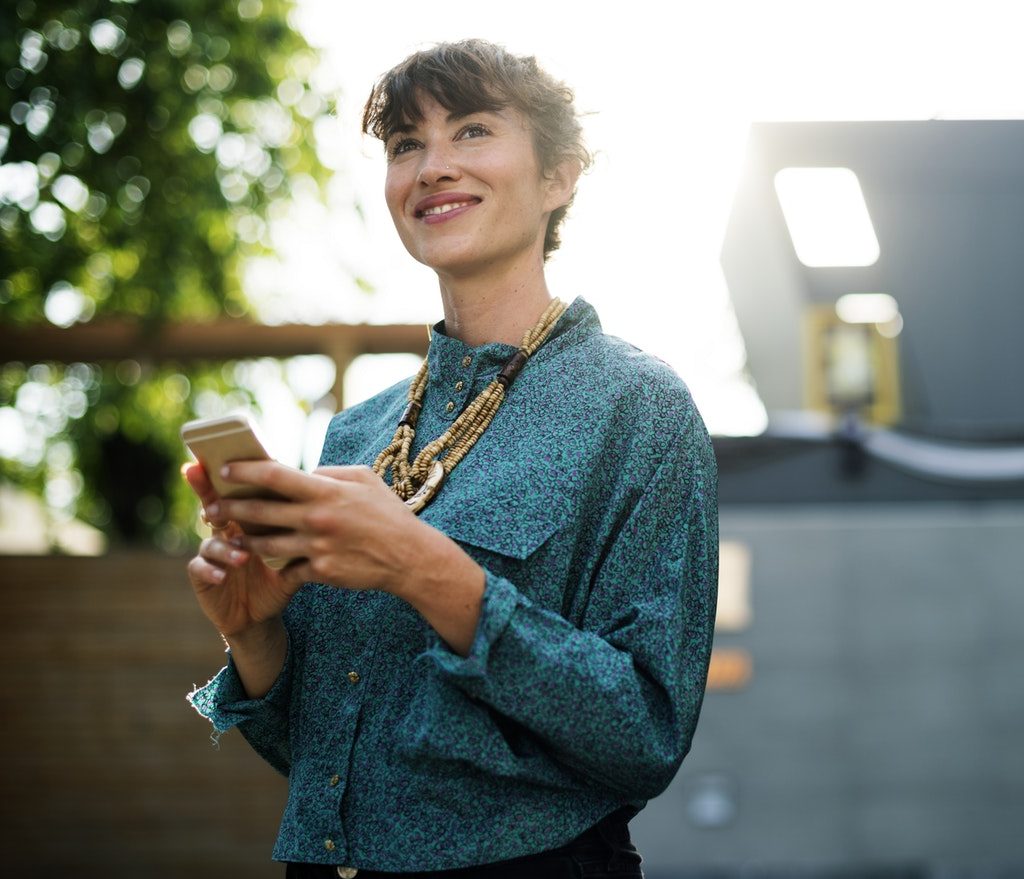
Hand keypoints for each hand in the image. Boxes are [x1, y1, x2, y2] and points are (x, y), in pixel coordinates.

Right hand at [182, 462, 299, 637]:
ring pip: (211, 541)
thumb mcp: (294, 554)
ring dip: (225, 547)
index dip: (231, 476)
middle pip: (213, 505)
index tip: (226, 459)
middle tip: (210, 489)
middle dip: (208, 494)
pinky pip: (199, 568)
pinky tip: (222, 575)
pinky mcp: (202, 575)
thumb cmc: (279, 578)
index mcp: (247, 520)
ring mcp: (211, 552)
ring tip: (242, 556)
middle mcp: (225, 531)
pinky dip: (211, 569)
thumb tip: (327, 504)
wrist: (261, 615)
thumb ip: (303, 530)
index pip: (239, 493)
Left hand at [207, 461, 425, 592]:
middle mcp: (316, 518)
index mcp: (325, 491)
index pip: (274, 475)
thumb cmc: (387, 513)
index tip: (225, 470)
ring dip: (244, 540)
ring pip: (266, 544)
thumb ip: (330, 474)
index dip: (244, 471)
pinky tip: (267, 562)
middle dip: (229, 508)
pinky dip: (278, 565)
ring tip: (231, 537)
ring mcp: (317, 547)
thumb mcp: (364, 479)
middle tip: (211, 507)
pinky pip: (288, 568)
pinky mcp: (320, 572)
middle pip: (259, 512)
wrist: (409, 557)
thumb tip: (304, 473)